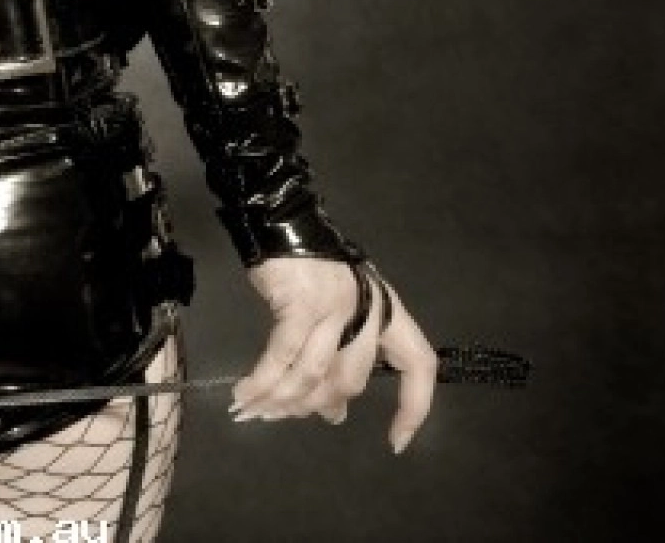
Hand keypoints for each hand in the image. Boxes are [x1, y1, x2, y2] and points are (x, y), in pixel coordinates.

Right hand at [229, 256, 437, 453]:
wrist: (282, 222)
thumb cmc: (312, 263)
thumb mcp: (340, 306)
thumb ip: (342, 355)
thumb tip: (333, 412)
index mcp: (387, 310)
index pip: (418, 365)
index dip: (414, 407)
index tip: (396, 441)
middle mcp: (367, 311)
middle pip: (350, 380)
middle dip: (314, 406)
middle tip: (284, 414)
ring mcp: (335, 308)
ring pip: (314, 374)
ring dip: (282, 399)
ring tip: (255, 410)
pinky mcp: (301, 305)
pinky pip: (282, 357)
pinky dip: (262, 381)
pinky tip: (245, 393)